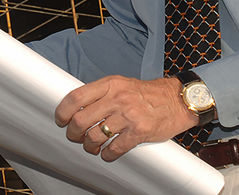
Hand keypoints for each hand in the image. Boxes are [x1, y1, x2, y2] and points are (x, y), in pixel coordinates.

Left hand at [54, 75, 199, 160]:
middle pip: (81, 120)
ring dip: (89, 146)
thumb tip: (77, 107)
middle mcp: (118, 98)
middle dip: (73, 133)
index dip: (63, 112)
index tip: (61, 119)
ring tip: (91, 146)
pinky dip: (107, 154)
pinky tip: (107, 153)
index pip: (76, 97)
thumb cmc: (147, 94)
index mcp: (110, 84)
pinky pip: (114, 148)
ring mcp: (129, 116)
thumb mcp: (121, 84)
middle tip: (75, 136)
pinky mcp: (139, 132)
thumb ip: (101, 93)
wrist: (177, 100)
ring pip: (94, 137)